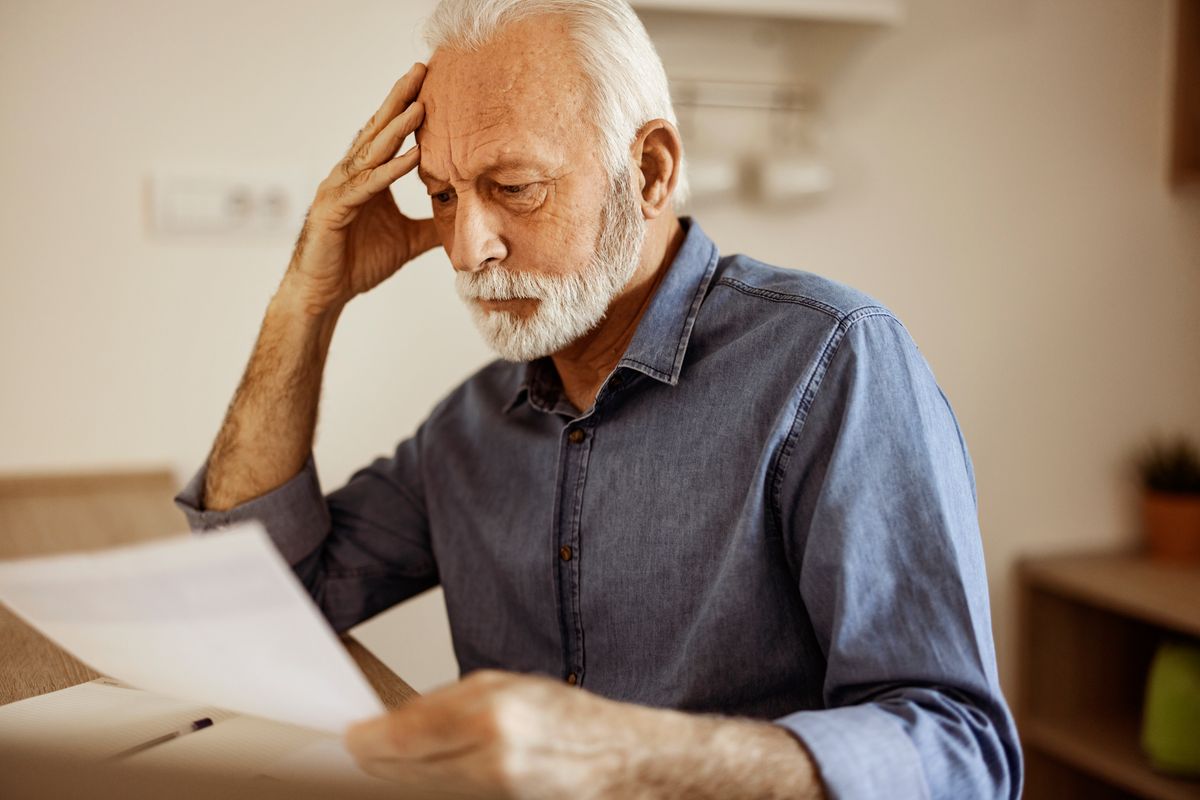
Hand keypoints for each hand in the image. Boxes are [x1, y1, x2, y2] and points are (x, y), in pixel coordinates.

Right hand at [284, 62, 439, 314]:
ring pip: (372, 153)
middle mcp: (350, 176)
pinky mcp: (334, 210)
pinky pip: (367, 187)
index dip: (408, 111)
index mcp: (367, 179)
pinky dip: (390, 171)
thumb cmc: (357, 264)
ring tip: (420, 105)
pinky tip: (413, 156)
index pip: (389, 137)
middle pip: (377, 131)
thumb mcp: (407, 242)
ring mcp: (340, 190)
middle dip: (400, 100)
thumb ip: (430, 228)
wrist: (323, 294)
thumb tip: (463, 223)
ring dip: (396, 129)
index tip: (432, 85)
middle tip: (422, 70)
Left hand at [343, 669, 825, 799]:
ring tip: (385, 771)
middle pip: (404, 773)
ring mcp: (499, 793)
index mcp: (495, 716)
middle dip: (376, 765)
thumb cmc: (579, 725)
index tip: (351, 739)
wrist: (630, 768)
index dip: (368, 741)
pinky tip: (422, 784)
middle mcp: (494, 762)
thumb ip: (453, 703)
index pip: (403, 735)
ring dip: (399, 784)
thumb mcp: (515, 688)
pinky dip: (432, 793)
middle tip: (359, 755)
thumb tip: (395, 724)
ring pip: (422, 794)